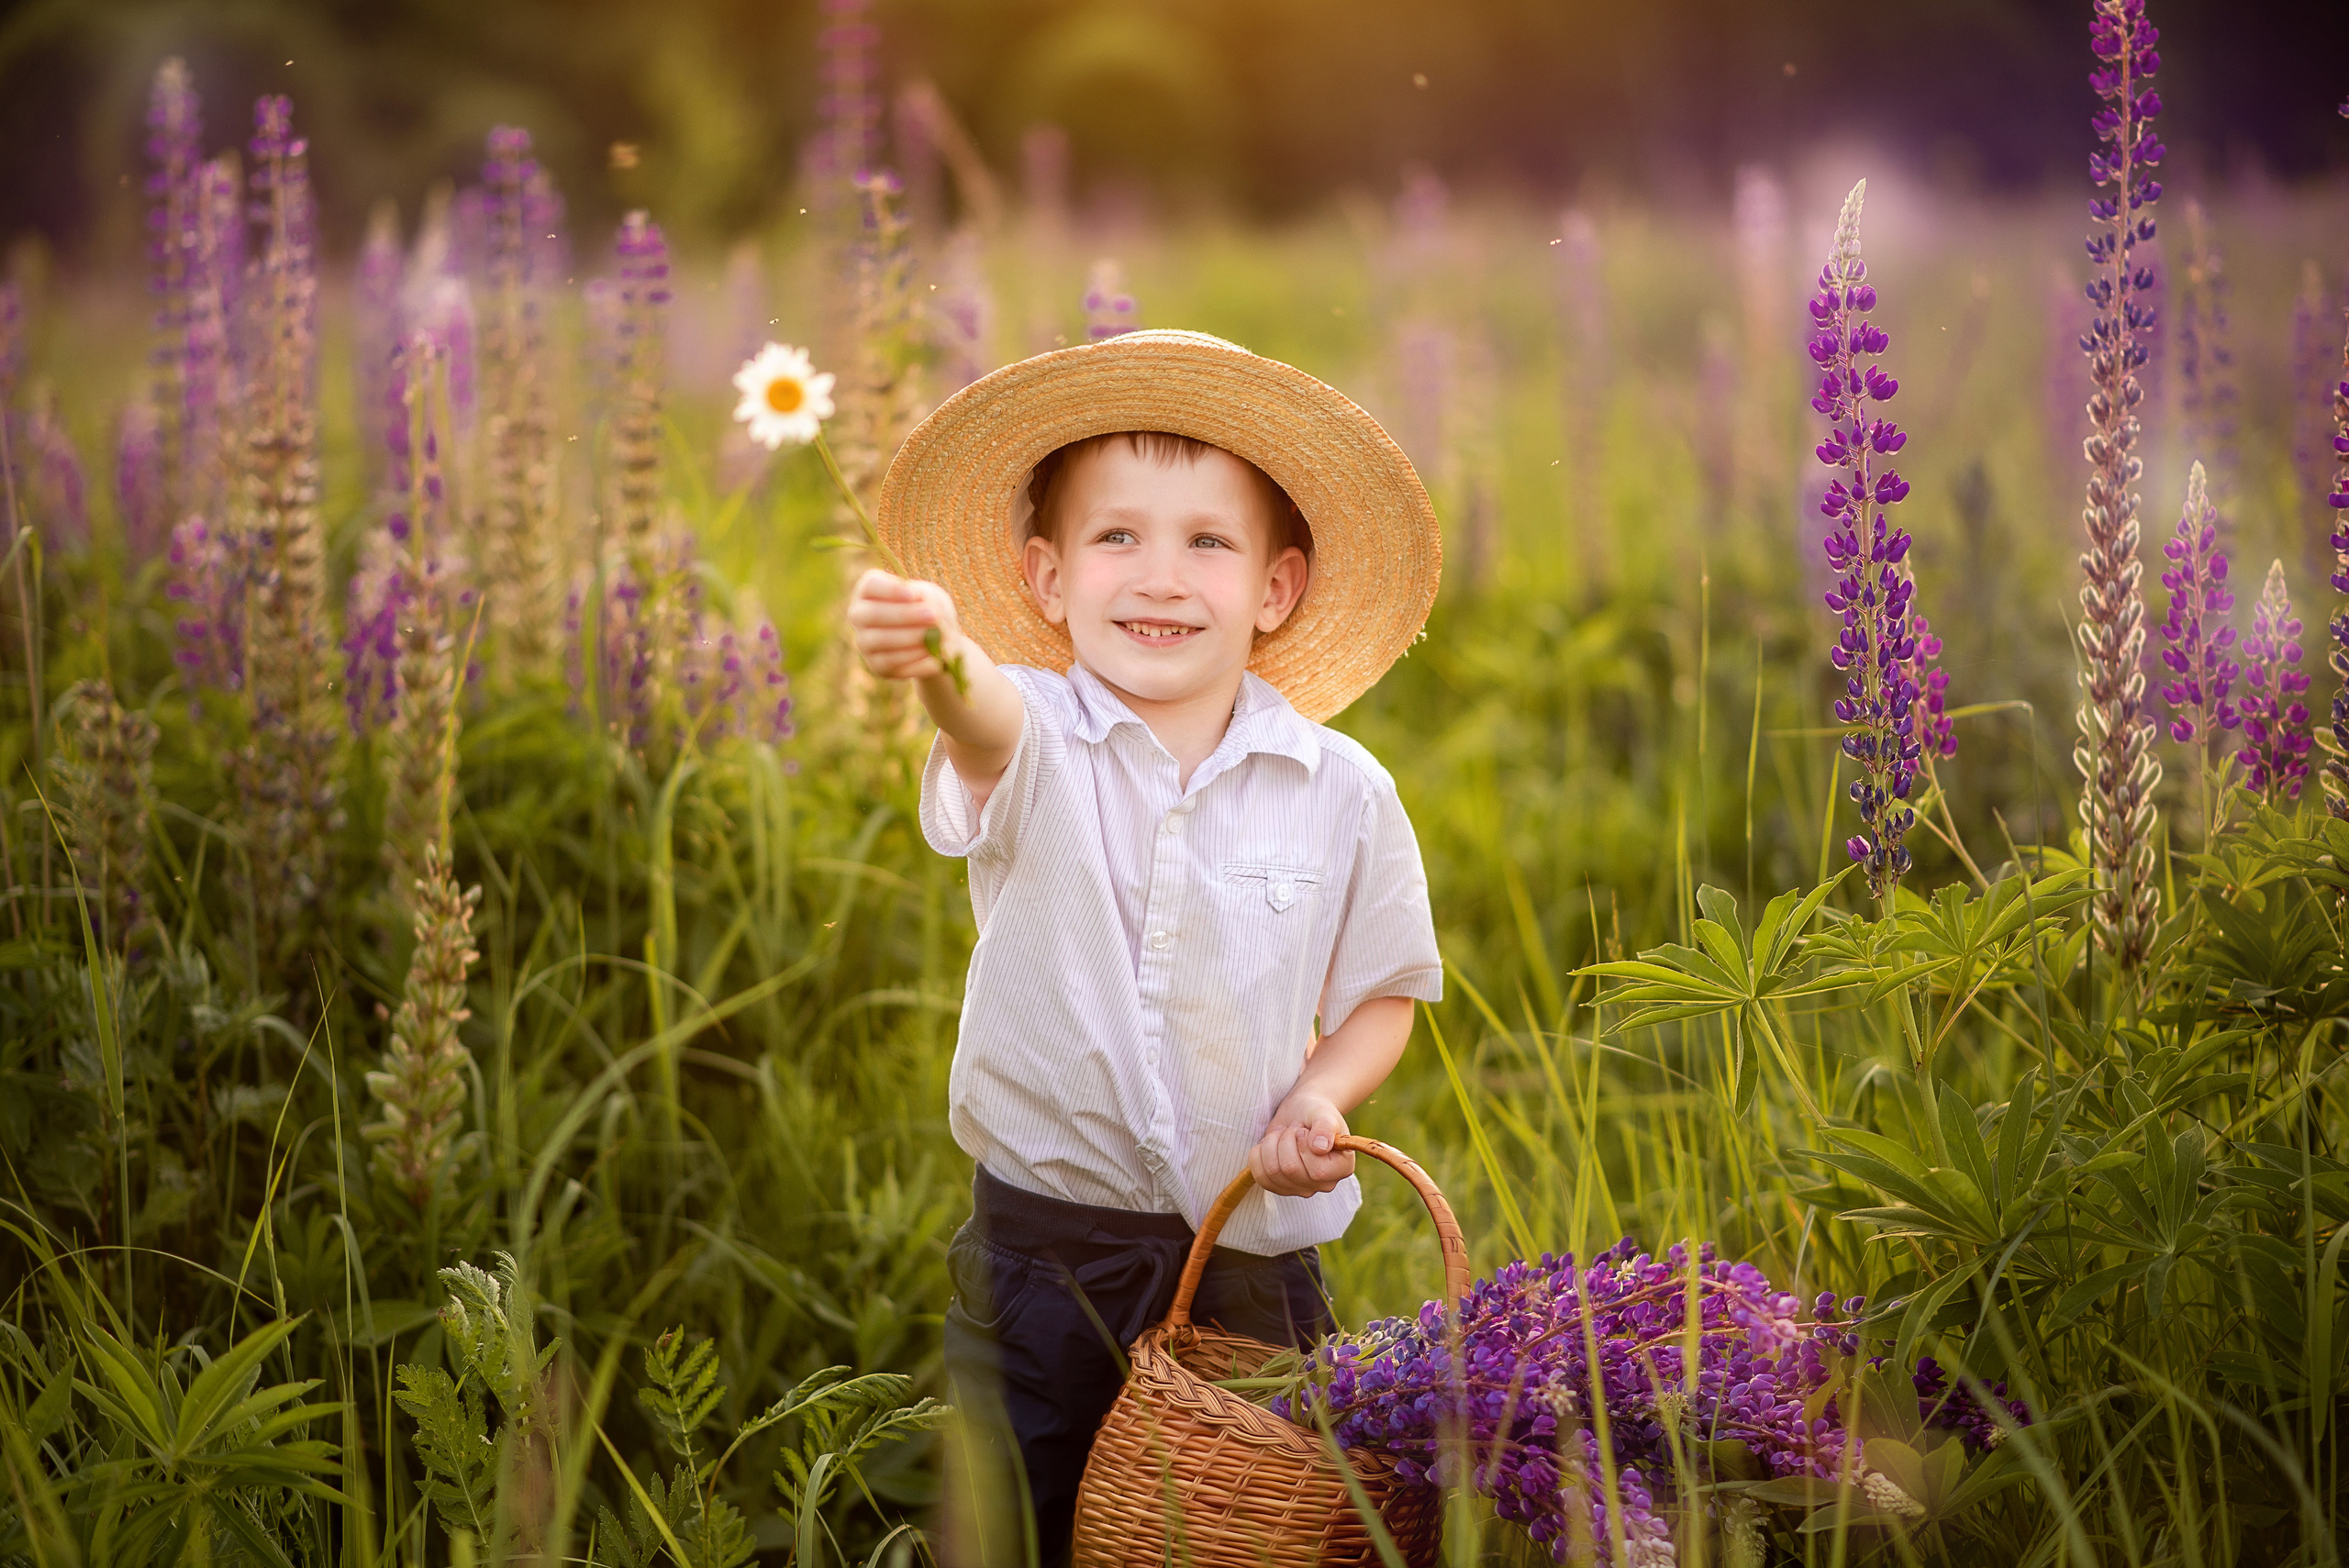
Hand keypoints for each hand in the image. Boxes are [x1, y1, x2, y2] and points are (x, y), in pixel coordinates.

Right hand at [848, 569, 962, 682]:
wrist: (936, 642)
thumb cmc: (930, 610)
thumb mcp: (932, 597)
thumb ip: (927, 598)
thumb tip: (923, 607)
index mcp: (869, 591)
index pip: (871, 585)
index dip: (890, 590)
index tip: (912, 594)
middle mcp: (859, 615)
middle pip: (873, 613)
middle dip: (905, 615)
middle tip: (933, 616)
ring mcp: (864, 642)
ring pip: (881, 640)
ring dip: (911, 637)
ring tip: (937, 635)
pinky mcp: (876, 665)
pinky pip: (891, 662)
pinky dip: (914, 658)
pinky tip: (933, 654)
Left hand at [1248, 1093, 1354, 1197]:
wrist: (1300, 1114)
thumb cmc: (1315, 1112)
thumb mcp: (1323, 1113)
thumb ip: (1325, 1127)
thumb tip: (1319, 1148)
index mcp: (1341, 1168)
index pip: (1318, 1171)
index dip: (1304, 1146)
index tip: (1304, 1131)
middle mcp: (1323, 1184)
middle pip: (1290, 1170)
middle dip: (1286, 1140)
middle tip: (1293, 1129)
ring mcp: (1300, 1188)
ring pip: (1272, 1171)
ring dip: (1272, 1143)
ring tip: (1283, 1134)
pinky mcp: (1279, 1187)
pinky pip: (1259, 1175)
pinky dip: (1258, 1153)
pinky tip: (1270, 1143)